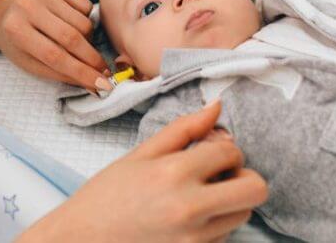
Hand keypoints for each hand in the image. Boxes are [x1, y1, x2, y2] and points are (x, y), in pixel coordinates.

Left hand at [0, 0, 110, 90]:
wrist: (6, 13)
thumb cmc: (18, 41)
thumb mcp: (31, 64)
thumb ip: (61, 74)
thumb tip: (92, 83)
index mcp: (16, 31)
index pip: (55, 56)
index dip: (81, 72)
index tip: (100, 84)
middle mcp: (28, 7)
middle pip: (72, 37)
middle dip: (92, 58)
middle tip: (102, 69)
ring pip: (83, 22)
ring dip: (88, 39)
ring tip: (76, 43)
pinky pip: (86, 5)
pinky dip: (85, 19)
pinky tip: (71, 22)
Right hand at [20, 101, 268, 242]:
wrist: (80, 240)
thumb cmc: (105, 197)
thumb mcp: (140, 154)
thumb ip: (183, 129)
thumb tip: (216, 106)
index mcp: (174, 173)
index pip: (231, 152)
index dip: (224, 148)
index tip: (209, 152)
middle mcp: (190, 208)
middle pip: (255, 189)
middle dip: (243, 177)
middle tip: (219, 175)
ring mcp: (194, 239)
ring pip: (243, 215)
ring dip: (229, 203)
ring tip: (197, 197)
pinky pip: (224, 237)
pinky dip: (215, 225)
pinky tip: (187, 219)